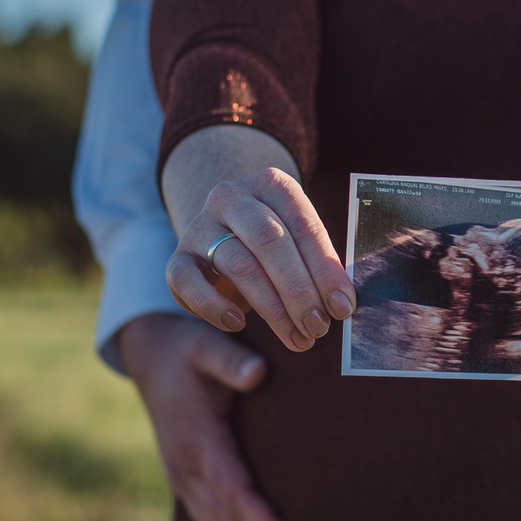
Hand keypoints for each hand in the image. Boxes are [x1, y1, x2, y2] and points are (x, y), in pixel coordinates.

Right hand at [118, 313, 304, 520]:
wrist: (153, 356)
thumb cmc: (190, 348)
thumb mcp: (207, 343)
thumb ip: (231, 359)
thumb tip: (260, 372)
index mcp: (197, 439)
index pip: (233, 491)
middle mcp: (186, 466)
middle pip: (229, 520)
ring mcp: (182, 476)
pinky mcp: (185, 479)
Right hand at [165, 167, 354, 351]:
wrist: (224, 233)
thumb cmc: (276, 244)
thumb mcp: (300, 243)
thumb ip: (320, 265)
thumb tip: (342, 305)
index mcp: (272, 184)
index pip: (304, 225)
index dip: (326, 270)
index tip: (343, 306)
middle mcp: (232, 197)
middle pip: (270, 242)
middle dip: (300, 290)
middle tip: (319, 326)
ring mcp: (200, 225)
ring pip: (239, 265)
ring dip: (273, 308)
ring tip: (297, 337)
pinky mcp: (177, 257)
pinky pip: (188, 283)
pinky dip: (214, 307)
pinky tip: (239, 324)